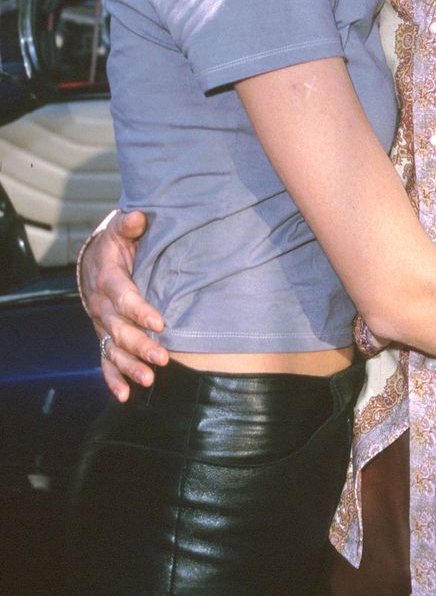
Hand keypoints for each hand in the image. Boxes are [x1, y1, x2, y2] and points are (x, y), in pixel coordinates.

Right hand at [80, 210, 168, 399]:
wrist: (93, 260)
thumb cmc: (115, 244)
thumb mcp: (120, 229)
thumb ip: (129, 225)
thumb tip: (138, 217)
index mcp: (107, 280)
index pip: (124, 297)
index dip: (140, 310)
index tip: (160, 322)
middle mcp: (101, 306)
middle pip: (119, 330)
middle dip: (140, 345)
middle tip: (162, 358)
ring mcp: (101, 325)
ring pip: (113, 350)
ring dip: (130, 366)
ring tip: (149, 380)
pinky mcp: (103, 336)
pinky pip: (105, 361)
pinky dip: (113, 378)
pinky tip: (124, 396)